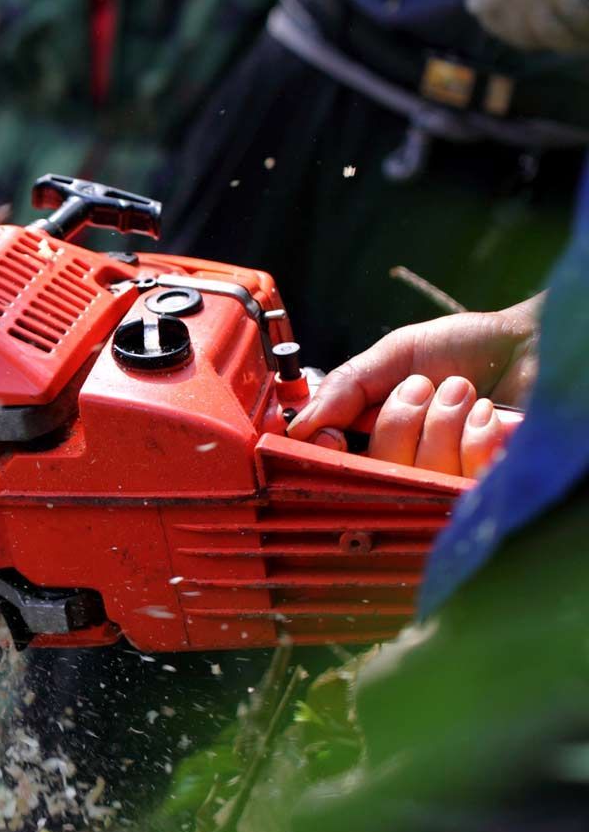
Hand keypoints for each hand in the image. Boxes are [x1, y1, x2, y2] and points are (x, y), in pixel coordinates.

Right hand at [287, 297, 540, 476]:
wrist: (532, 344)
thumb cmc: (469, 347)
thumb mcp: (395, 354)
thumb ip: (346, 385)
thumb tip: (299, 426)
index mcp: (373, 435)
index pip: (330, 468)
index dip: (325, 458)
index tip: (333, 438)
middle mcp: (405, 466)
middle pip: (373, 472)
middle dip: (398, 419)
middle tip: (423, 386)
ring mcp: (445, 481)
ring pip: (419, 472)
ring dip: (443, 419)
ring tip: (463, 391)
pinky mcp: (484, 487)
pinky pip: (462, 476)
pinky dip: (476, 434)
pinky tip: (488, 415)